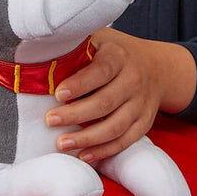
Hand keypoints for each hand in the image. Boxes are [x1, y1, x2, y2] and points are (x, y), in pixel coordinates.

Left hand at [44, 28, 196, 163]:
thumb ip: (77, 47)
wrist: (155, 66)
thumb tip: (41, 59)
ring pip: (116, 126)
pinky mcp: (145, 122)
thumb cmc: (114, 52)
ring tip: (62, 143)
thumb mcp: (99, 39)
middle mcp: (134, 80)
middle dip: (76, 114)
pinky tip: (84, 156)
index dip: (79, 84)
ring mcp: (141, 103)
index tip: (58, 94)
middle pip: (106, 102)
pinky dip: (105, 151)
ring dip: (88, 138)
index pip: (101, 71)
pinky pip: (126, 141)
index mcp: (119, 56)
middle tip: (50, 120)